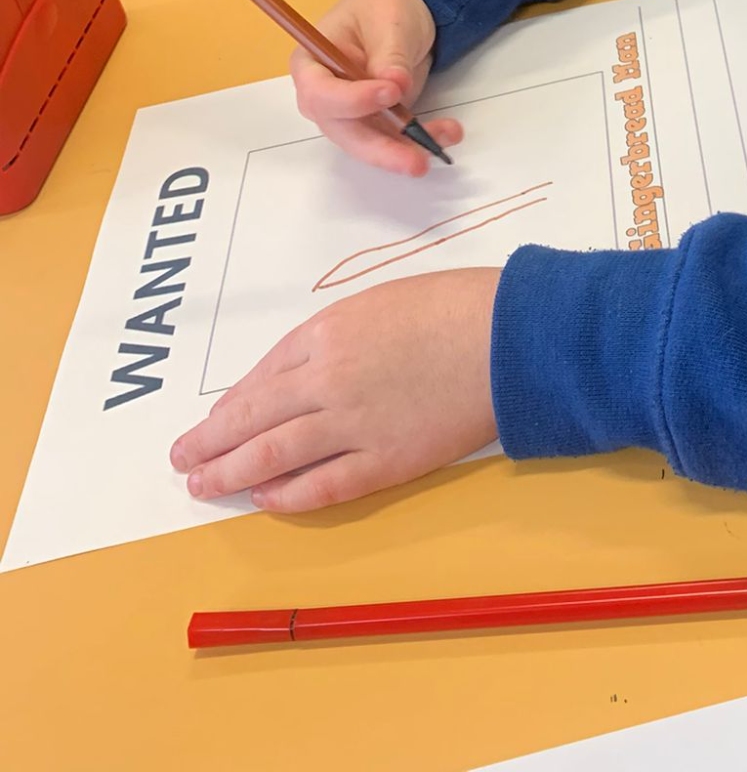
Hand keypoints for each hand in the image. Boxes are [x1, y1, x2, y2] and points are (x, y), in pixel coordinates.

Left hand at [171, 269, 501, 511]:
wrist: (509, 337)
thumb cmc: (454, 305)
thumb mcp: (382, 301)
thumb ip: (335, 336)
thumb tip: (299, 370)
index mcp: (327, 333)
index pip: (261, 377)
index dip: (230, 405)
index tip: (211, 421)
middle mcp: (327, 380)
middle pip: (252, 419)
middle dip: (210, 442)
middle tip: (182, 460)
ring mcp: (354, 425)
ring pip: (274, 457)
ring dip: (231, 473)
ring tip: (203, 485)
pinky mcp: (386, 462)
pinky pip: (325, 485)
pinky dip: (290, 495)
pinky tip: (266, 499)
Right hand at [291, 0, 454, 176]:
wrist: (405, 5)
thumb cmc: (383, 4)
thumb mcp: (388, 19)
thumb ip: (390, 54)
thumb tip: (396, 86)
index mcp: (312, 63)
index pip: (320, 93)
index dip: (351, 101)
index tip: (389, 94)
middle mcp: (326, 95)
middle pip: (344, 130)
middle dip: (380, 149)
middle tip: (415, 159)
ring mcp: (352, 111)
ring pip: (372, 142)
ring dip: (407, 148)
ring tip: (446, 137)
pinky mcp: (379, 119)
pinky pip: (396, 138)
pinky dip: (422, 139)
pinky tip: (447, 133)